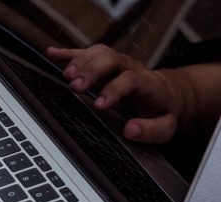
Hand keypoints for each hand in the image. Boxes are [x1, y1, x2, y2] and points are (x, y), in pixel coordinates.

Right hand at [47, 45, 182, 142]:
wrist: (167, 92)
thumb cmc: (162, 110)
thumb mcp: (166, 127)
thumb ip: (151, 130)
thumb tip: (130, 130)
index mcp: (147, 83)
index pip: (130, 80)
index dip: (113, 90)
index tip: (98, 105)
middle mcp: (131, 68)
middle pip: (111, 59)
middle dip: (92, 71)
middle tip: (75, 87)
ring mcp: (117, 63)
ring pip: (99, 52)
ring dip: (81, 61)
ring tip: (66, 76)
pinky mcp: (105, 63)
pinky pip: (87, 53)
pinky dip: (69, 53)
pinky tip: (53, 54)